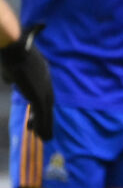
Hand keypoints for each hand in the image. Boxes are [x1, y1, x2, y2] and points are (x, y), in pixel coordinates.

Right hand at [1, 24, 54, 139]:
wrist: (16, 49)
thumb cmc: (11, 55)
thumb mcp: (13, 68)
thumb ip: (13, 76)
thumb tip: (10, 80)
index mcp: (42, 75)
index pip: (43, 94)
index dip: (40, 107)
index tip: (35, 116)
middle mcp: (46, 84)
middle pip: (47, 105)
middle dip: (44, 118)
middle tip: (41, 131)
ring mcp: (45, 91)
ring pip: (47, 113)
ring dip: (46, 126)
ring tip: (46, 139)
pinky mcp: (40, 97)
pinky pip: (43, 115)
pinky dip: (43, 126)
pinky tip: (43, 136)